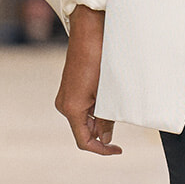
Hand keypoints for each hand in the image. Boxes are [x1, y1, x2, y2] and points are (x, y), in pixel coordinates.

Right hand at [55, 5, 120, 154]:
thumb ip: (106, 119)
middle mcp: (64, 105)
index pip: (84, 141)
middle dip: (101, 133)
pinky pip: (82, 107)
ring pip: (83, 119)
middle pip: (83, 131)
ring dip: (99, 120)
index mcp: (72, 109)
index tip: (118, 149)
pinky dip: (95, 110)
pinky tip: (108, 99)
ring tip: (115, 106)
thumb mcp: (106, 94)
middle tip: (120, 127)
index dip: (102, 150)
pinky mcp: (69, 89)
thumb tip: (106, 138)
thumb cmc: (98, 60)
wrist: (89, 34)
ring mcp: (65, 96)